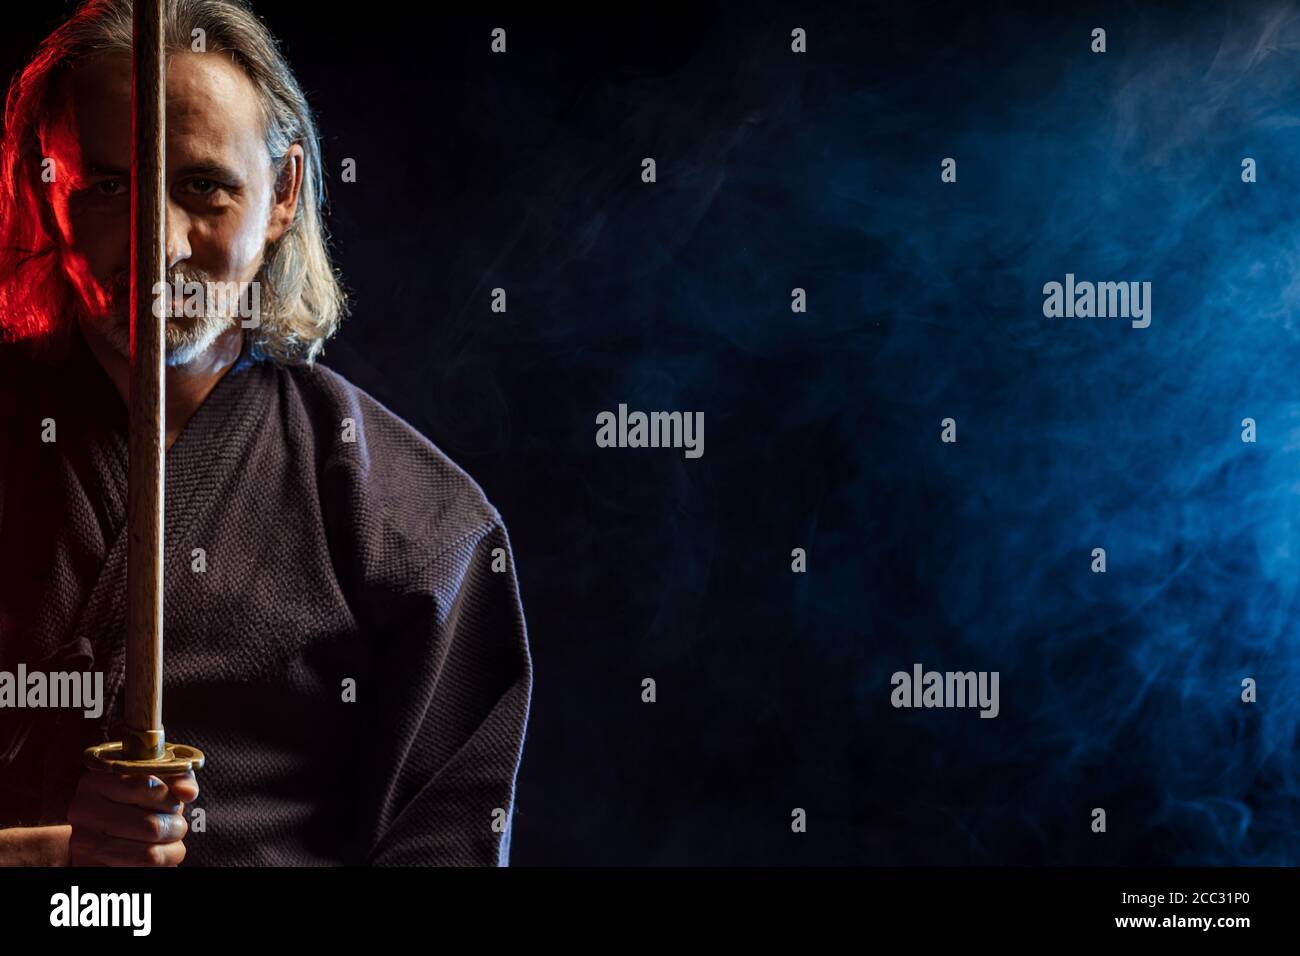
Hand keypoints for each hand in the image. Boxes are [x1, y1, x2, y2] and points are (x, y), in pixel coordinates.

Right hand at [67, 770, 197, 865]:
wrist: (101, 827)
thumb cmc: (138, 798)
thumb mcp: (157, 778)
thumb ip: (177, 778)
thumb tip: (188, 793)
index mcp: (97, 779)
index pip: (146, 786)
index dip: (170, 798)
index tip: (172, 803)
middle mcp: (82, 809)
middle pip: (152, 826)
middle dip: (176, 828)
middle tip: (176, 826)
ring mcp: (82, 841)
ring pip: (149, 855)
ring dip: (172, 850)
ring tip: (170, 841)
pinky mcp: (88, 867)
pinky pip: (139, 873)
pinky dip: (159, 866)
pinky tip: (156, 854)